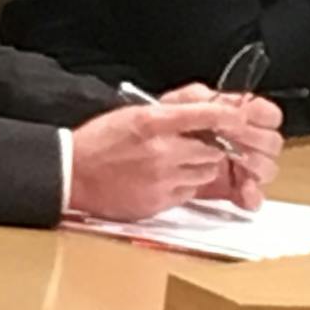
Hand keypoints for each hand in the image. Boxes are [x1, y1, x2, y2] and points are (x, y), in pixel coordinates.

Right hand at [68, 91, 279, 219]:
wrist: (71, 173)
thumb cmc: (100, 140)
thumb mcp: (134, 113)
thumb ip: (170, 111)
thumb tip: (204, 106)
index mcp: (152, 123)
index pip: (203, 116)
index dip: (226, 116)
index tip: (238, 116)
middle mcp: (160, 152)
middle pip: (212, 148)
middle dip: (214, 144)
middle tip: (204, 140)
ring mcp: (160, 180)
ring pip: (205, 172)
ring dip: (202, 164)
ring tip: (182, 158)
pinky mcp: (157, 203)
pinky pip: (188, 192)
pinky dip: (186, 184)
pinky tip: (169, 176)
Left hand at [162, 82, 283, 209]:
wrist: (134, 159)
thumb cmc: (155, 127)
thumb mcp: (177, 103)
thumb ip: (206, 101)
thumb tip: (235, 107)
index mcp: (234, 114)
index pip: (267, 114)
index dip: (262, 116)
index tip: (243, 121)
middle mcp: (241, 139)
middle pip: (272, 141)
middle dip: (259, 142)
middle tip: (240, 144)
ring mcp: (238, 166)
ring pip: (267, 168)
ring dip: (257, 167)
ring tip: (239, 165)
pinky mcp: (229, 191)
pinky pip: (252, 197)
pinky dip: (252, 195)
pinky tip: (244, 191)